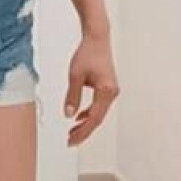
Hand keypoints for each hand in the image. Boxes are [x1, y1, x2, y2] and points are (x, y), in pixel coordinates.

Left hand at [64, 30, 118, 146]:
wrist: (96, 39)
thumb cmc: (87, 53)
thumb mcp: (75, 76)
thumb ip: (72, 97)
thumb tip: (68, 115)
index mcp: (106, 91)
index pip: (93, 118)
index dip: (82, 131)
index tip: (71, 140)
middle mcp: (112, 93)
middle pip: (97, 119)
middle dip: (83, 131)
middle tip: (70, 141)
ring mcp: (111, 91)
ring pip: (98, 113)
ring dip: (86, 123)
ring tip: (72, 132)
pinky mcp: (108, 88)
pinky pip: (99, 106)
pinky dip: (89, 113)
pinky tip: (79, 117)